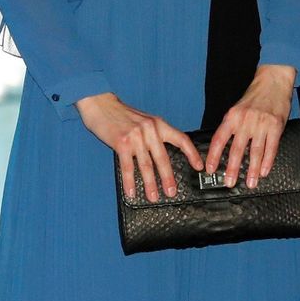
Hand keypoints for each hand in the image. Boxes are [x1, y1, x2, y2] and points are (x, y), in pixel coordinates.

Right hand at [76, 92, 201, 202]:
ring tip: (153, 197)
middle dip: (168, 178)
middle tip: (172, 192)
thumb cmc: (121, 114)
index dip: (192, 153)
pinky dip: (130, 182)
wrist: (100, 103)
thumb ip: (153, 134)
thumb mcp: (143, 120)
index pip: (181, 139)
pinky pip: (128, 166)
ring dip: (150, 184)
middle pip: (163, 158)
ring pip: (146, 165)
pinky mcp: (121, 143)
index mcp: (158, 124)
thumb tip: (161, 155)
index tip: (199, 166)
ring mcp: (135, 137)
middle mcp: (149, 130)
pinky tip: (132, 192)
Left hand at [206, 65, 294, 187]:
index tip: (211, 169)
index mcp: (232, 117)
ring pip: (255, 152)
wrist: (273, 81)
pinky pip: (271, 148)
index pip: (219, 139)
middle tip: (229, 182)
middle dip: (233, 169)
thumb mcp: (237, 109)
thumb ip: (232, 126)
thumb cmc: (254, 97)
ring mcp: (261, 124)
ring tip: (250, 183)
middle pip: (237, 149)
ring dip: (253, 170)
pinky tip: (264, 172)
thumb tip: (224, 148)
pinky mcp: (275, 126)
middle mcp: (245, 121)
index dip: (214, 156)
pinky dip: (267, 162)